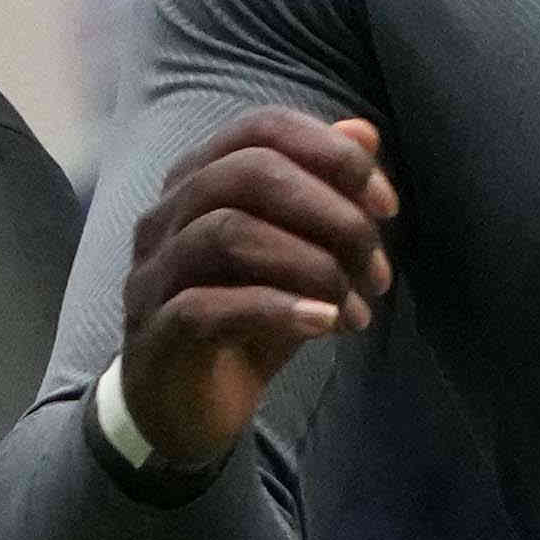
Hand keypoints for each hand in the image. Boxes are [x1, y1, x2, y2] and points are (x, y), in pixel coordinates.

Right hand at [111, 108, 401, 493]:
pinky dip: (277, 309)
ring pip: (227, 233)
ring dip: (312, 265)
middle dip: (330, 214)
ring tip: (358, 308)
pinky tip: (325, 324)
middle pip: (247, 172)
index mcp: (199, 181)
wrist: (188, 410)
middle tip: (377, 269)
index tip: (387, 206)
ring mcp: (153, 274)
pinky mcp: (155, 333)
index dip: (331, 155)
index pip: (261, 129)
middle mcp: (166, 216)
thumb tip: (363, 131)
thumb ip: (326, 195)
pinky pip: (207, 306)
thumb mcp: (298, 256)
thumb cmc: (245, 321)